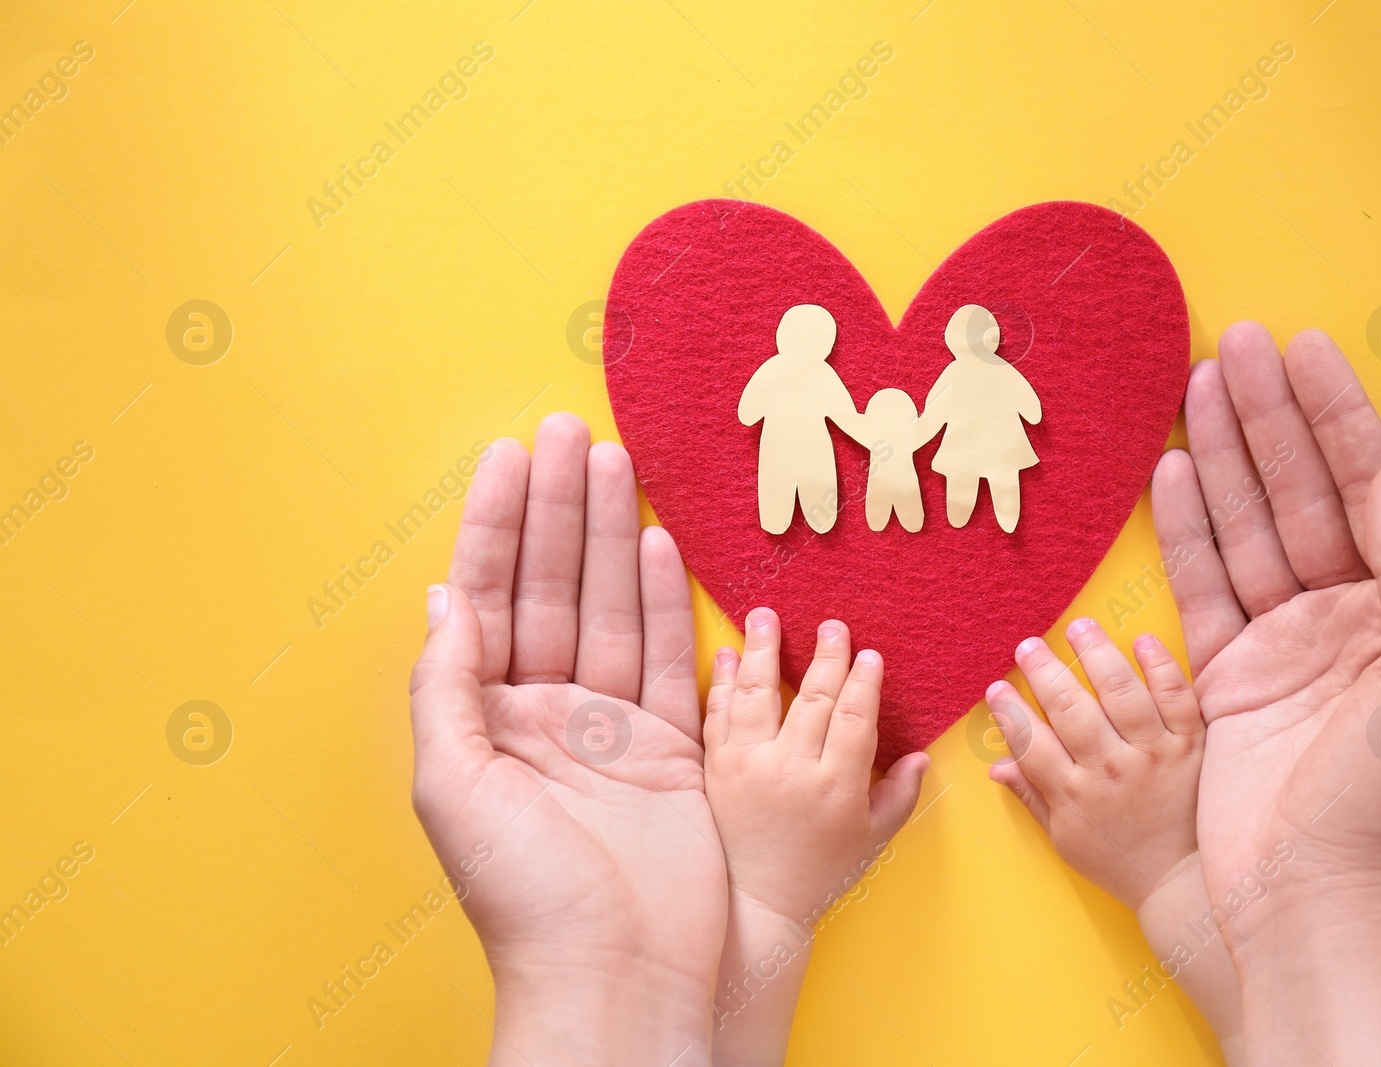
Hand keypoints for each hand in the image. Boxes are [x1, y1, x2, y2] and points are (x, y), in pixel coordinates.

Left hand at [409, 415, 725, 1066]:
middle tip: (570, 430)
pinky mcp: (670, 747)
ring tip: (617, 461)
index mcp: (482, 721)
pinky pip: (667, 656)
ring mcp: (609, 727)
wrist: (620, 973)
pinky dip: (664, 599)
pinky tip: (658, 542)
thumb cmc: (525, 895)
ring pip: (609, 607)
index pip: (485, 598)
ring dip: (612, 534)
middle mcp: (543, 713)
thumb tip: (442, 600)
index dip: (494, 525)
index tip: (508, 456)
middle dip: (558, 509)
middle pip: (550, 587)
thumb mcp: (453, 788)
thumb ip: (447, 687)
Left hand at [703, 610, 928, 1064]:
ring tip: (764, 615)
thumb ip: (899, 795)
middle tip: (832, 624)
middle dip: (825, 657)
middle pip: (812, 699)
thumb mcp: (871, 840)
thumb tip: (923, 754)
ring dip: (762, 651)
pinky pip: (717, 715)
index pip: (855, 720)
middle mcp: (792, 770)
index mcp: (836, 786)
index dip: (864, 683)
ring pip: (757, 695)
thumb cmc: (818, 873)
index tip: (870, 653)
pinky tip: (724, 654)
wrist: (754, 904)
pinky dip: (720, 682)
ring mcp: (748, 767)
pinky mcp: (714, 769)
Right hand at [985, 621, 1242, 1058]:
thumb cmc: (1120, 860)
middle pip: (1072, 710)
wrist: (1183, 882)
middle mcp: (1111, 770)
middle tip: (1028, 645)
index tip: (996, 687)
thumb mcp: (1065, 838)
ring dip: (1096, 656)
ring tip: (1079, 626)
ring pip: (1122, 694)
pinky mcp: (1191, 746)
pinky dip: (1161, 667)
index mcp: (1075, 795)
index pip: (1032, 743)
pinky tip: (1142, 641)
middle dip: (1045, 673)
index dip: (1011, 713)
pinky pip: (1177, 698)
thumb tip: (997, 764)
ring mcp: (1154, 755)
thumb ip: (1032, 796)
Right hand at [1152, 324, 1380, 1063]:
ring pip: (1245, 526)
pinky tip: (1169, 473)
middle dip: (1267, 418)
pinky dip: (1184, 527)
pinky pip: (1201, 584)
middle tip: (1234, 344)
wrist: (1313, 900)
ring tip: (1195, 386)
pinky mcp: (1224, 675)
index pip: (1366, 486)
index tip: (1303, 352)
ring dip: (1219, 456)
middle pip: (1298, 492)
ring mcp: (1280, 643)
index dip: (1335, 416)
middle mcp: (1343, 616)